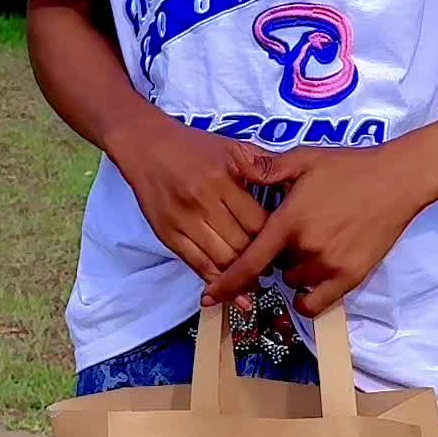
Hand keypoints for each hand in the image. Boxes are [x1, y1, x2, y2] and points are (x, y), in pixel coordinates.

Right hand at [108, 111, 267, 290]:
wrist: (146, 145)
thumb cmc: (192, 146)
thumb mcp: (231, 145)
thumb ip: (261, 164)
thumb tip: (291, 182)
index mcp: (223, 179)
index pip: (258, 222)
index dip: (275, 238)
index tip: (284, 245)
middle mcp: (204, 201)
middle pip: (242, 245)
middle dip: (262, 260)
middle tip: (275, 266)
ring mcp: (184, 221)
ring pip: (221, 260)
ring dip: (242, 275)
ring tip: (257, 280)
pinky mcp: (168, 235)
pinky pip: (196, 265)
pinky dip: (216, 281)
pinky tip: (232, 291)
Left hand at [201, 129, 437, 317]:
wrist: (397, 180)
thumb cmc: (348, 167)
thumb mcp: (304, 159)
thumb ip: (267, 168)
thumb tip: (236, 167)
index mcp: (290, 221)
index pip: (250, 262)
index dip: (226, 283)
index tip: (208, 298)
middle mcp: (307, 249)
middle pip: (274, 267)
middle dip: (275, 254)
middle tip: (291, 231)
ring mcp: (331, 267)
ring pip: (296, 281)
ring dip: (294, 269)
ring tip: (310, 242)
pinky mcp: (352, 278)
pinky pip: (319, 303)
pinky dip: (309, 296)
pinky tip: (309, 281)